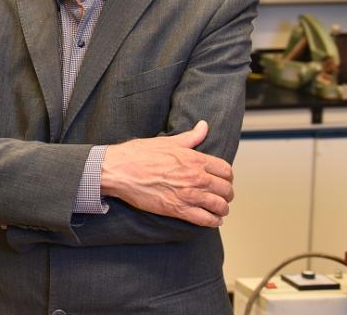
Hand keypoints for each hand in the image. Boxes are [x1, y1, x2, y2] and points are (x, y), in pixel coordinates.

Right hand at [100, 120, 233, 227]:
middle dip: (227, 193)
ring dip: (222, 209)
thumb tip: (204, 125)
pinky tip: (212, 220)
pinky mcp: (177, 209)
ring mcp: (188, 195)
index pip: (226, 170)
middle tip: (223, 195)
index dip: (228, 176)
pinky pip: (205, 220)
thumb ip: (191, 136)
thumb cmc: (139, 154)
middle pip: (226, 189)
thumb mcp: (168, 141)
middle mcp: (196, 177)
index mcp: (195, 159)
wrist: (119, 170)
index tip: (224, 179)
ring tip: (220, 209)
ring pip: (219, 206)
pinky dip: (212, 221)